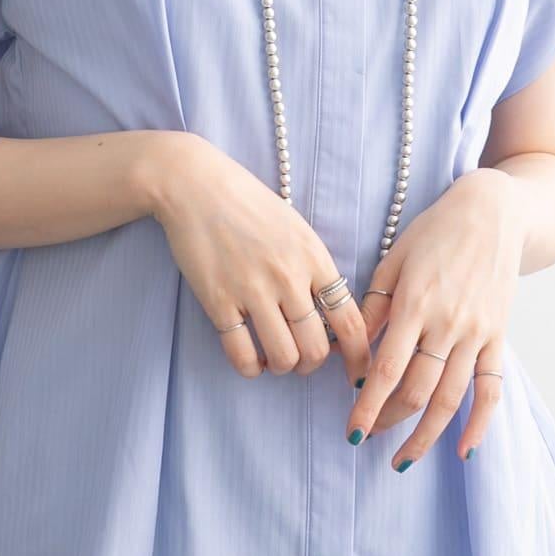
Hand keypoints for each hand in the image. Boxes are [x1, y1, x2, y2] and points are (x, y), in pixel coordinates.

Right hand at [146, 133, 371, 380]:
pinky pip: (242, 354)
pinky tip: (251, 361)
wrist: (196, 186)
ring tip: (275, 358)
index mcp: (314, 258)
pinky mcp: (218, 301)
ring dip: (283, 367)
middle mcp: (288, 278)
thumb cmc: (248, 205)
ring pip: (283, 357)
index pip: (350, 320)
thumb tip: (331, 314)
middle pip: (317, 348)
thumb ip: (315, 269)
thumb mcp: (297, 229)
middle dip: (313, 365)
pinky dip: (251, 368)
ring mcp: (252, 291)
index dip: (358, 355)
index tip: (357, 369)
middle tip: (303, 360)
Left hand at [346, 167, 525, 465]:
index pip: (387, 369)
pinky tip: (463, 451)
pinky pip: (492, 389)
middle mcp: (448, 325)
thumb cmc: (433, 233)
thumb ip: (372, 308)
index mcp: (415, 305)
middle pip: (417, 391)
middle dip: (389, 422)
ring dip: (426, 435)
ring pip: (451, 399)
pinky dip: (480, 423)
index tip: (352, 431)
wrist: (494, 212)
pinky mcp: (498, 338)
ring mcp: (477, 334)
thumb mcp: (393, 261)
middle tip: (367, 437)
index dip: (368, 406)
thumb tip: (352, 355)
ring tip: (403, 459)